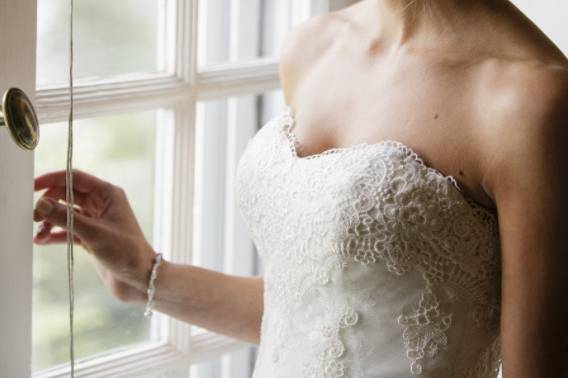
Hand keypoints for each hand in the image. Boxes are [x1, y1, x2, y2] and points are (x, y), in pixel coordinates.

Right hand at [33, 169, 155, 302]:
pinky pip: (67, 230)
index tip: (31, 187)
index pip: (75, 178)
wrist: (139, 278)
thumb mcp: (94, 233)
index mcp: (108, 194)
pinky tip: (41, 240)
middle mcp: (101, 204)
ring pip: (65, 213)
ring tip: (38, 233)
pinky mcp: (90, 237)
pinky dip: (54, 234)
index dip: (52, 179)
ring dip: (50, 221)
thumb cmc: (126, 252)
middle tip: (33, 216)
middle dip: (49, 203)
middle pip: (67, 194)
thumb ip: (66, 218)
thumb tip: (41, 204)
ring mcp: (95, 220)